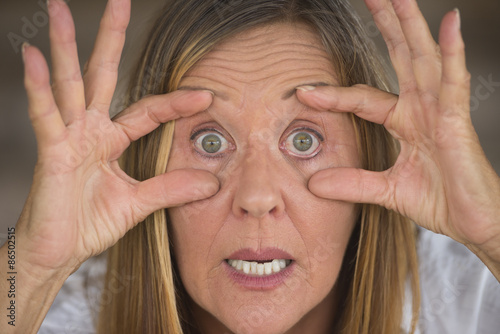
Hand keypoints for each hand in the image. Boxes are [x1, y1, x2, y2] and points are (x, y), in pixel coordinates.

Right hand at [17, 0, 217, 275]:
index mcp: (111, 140)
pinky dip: (38, 86)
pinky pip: (45, 115)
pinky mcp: (50, 151)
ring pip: (69, 83)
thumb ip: (172, 188)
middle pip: (102, 76)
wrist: (58, 253)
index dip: (176, 102)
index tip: (207, 95)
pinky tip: (33, 55)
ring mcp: (67, 137)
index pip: (148, 110)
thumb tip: (211, 182)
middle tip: (119, 1)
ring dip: (65, 46)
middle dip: (110, 39)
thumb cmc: (90, 224)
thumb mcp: (140, 203)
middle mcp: (89, 130)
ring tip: (60, 9)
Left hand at [296, 0, 499, 260]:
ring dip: (410, 25)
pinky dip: (451, 52)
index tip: (305, 91)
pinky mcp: (458, 121)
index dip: (335, 94)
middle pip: (400, 57)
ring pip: (424, 58)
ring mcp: (441, 110)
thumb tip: (314, 183)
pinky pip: (454, 81)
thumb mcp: (385, 191)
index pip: (363, 98)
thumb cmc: (441, 201)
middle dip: (385, 26)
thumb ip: (352, 184)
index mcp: (405, 121)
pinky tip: (448, 24)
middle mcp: (422, 108)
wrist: (475, 223)